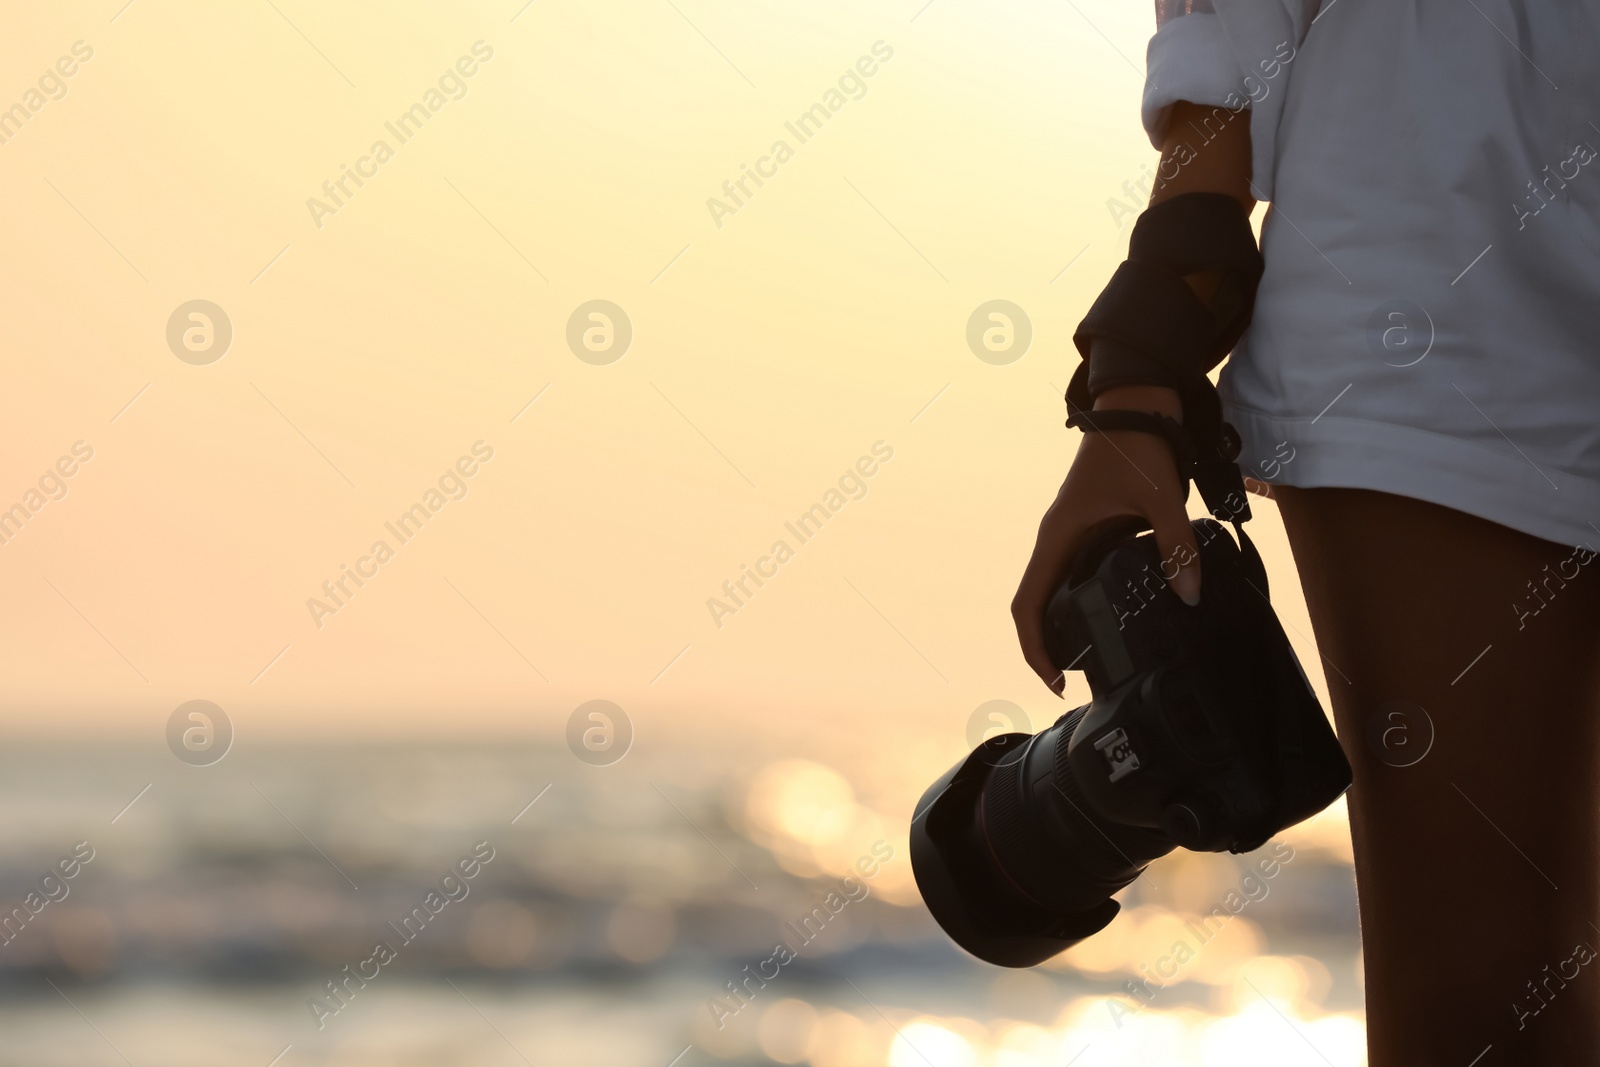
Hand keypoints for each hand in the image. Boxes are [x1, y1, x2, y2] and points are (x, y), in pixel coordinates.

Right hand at [1010, 385, 1200, 695]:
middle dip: (1048, 649)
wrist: (1137, 404)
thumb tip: (1191, 595)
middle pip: (1035, 606)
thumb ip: (1176, 546)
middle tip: (1077, 682)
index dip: (1033, 649)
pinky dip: (1085, 603)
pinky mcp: (1090, 529)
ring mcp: (1071, 535)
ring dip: (1064, 628)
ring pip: (1054, 592)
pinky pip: (1077, 575)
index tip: (1055, 680)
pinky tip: (1117, 616)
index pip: (1026, 605)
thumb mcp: (1160, 497)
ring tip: (1096, 659)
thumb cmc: (1138, 444)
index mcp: (1057, 537)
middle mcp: (1056, 540)